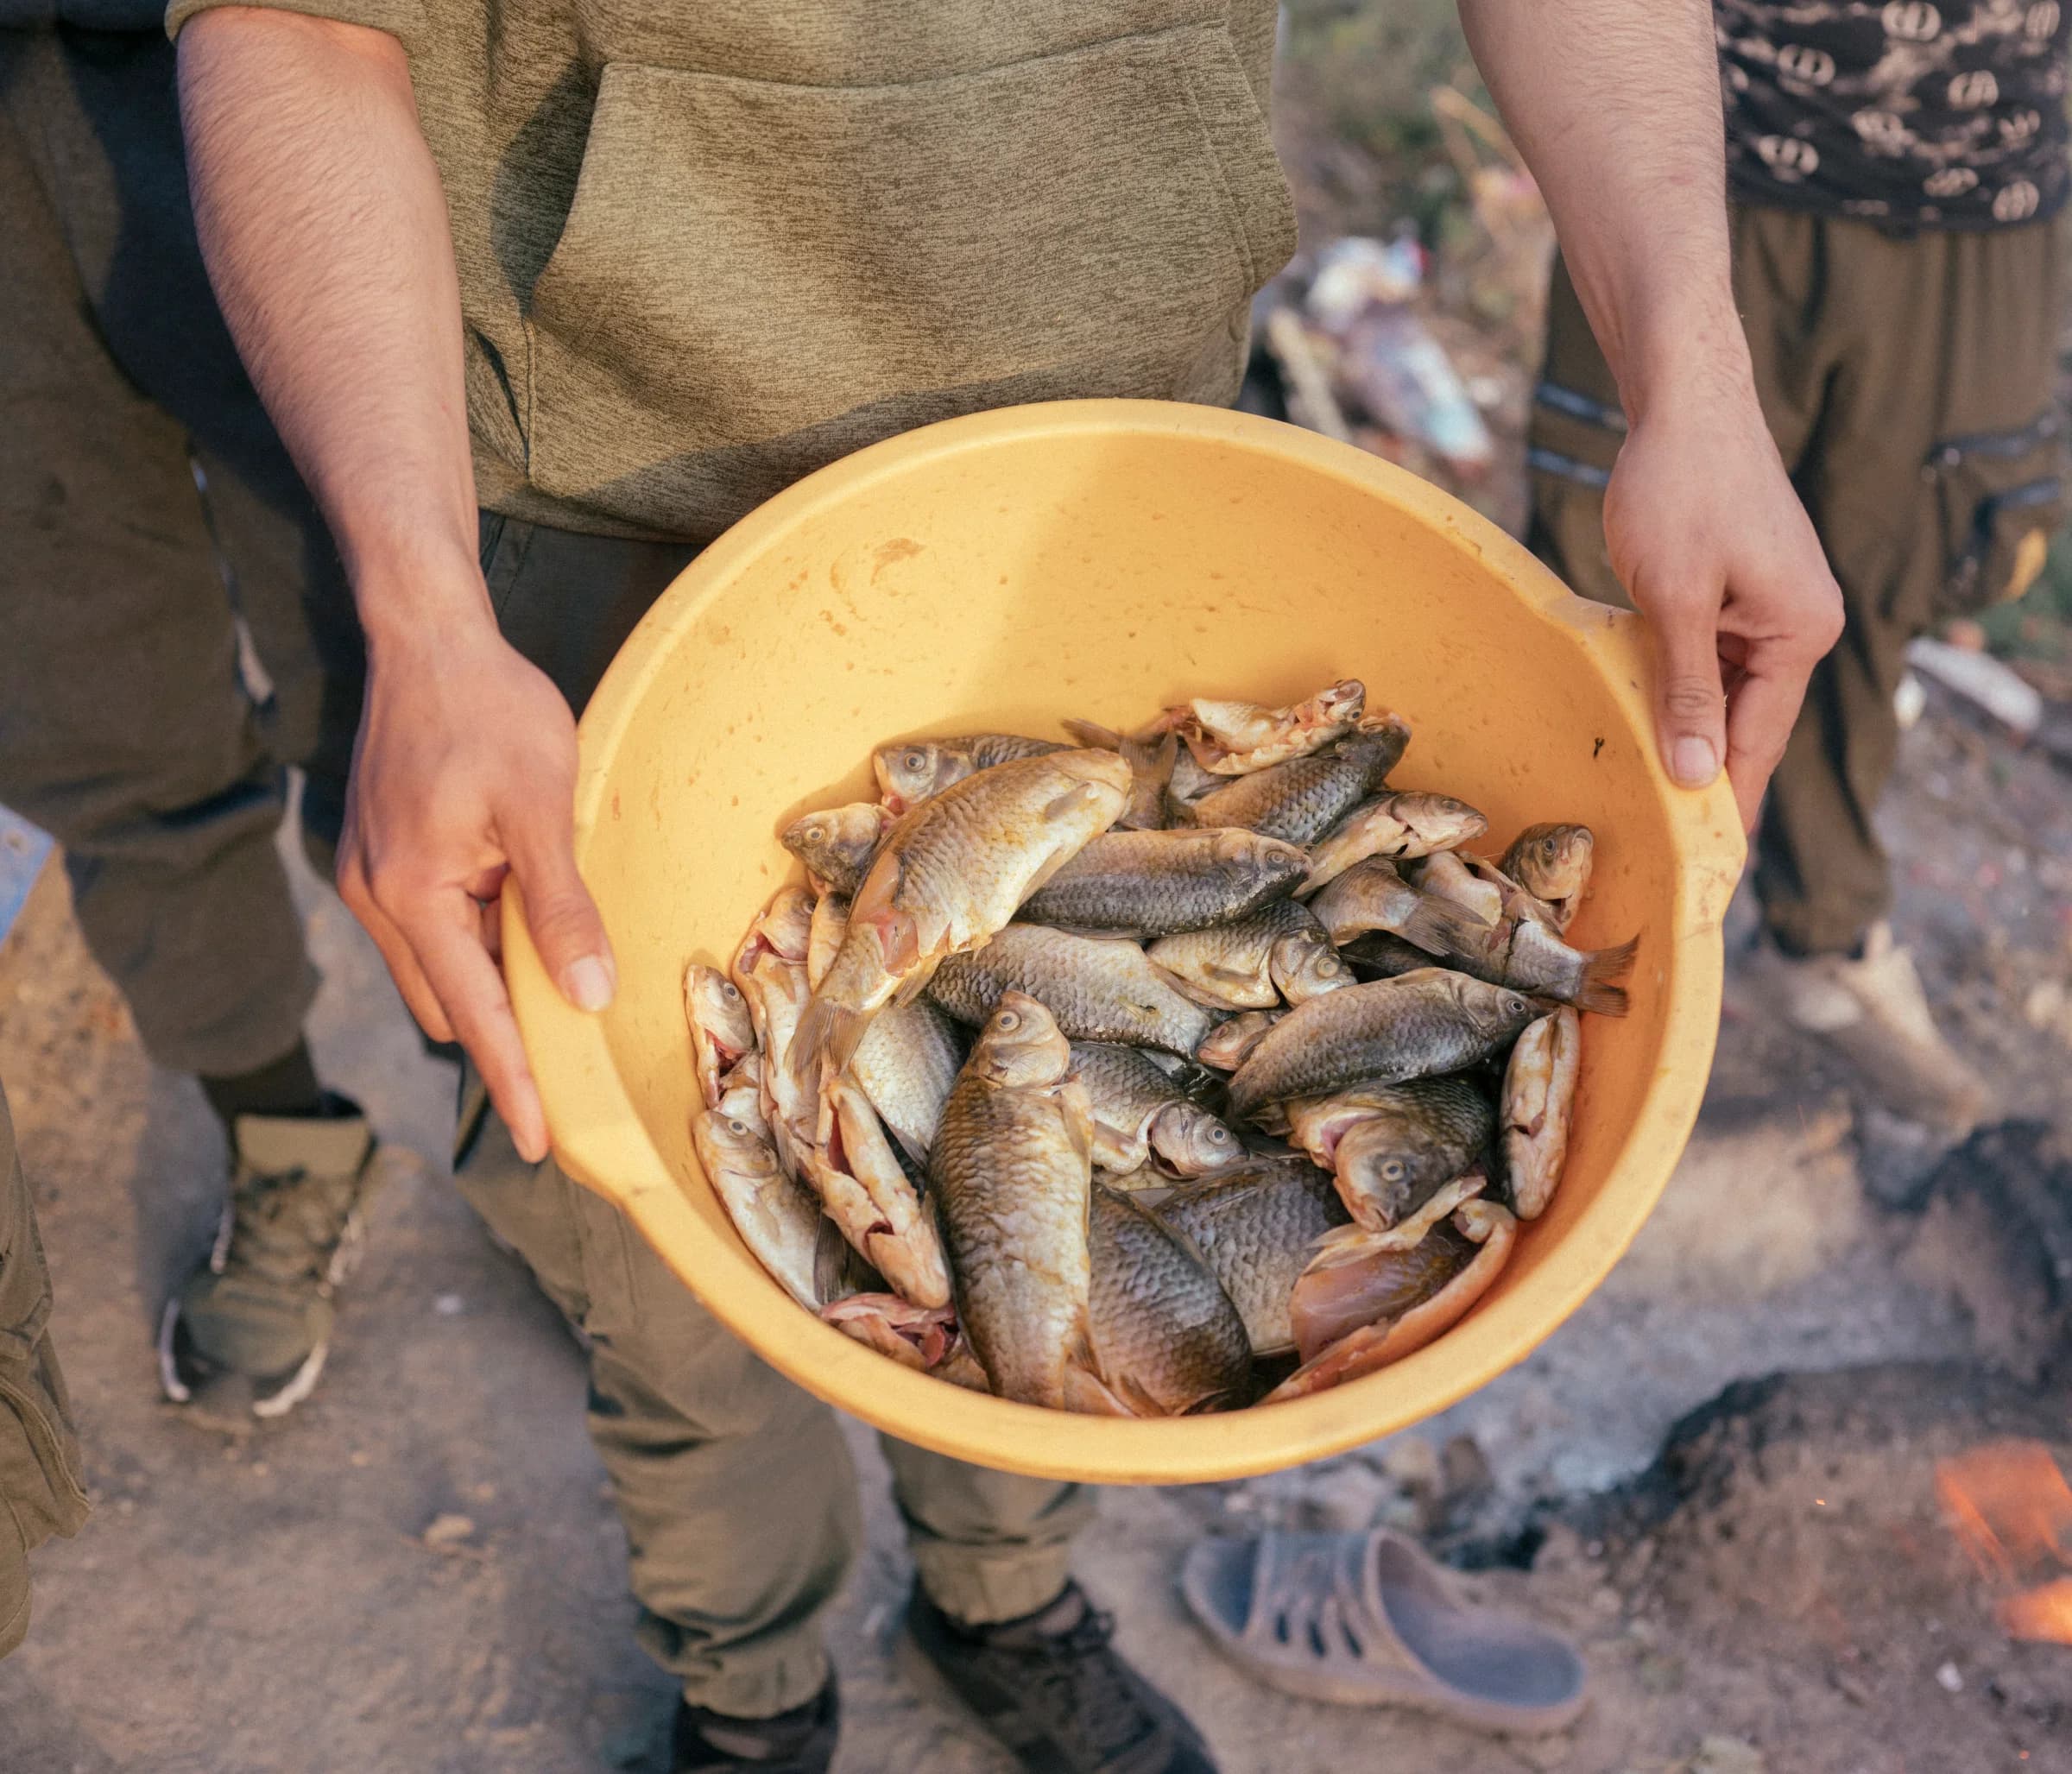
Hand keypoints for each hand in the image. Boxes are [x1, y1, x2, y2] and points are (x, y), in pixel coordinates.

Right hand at [337, 605, 614, 1161]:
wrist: (427, 638)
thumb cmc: (489, 712)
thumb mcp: (540, 810)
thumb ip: (560, 909)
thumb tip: (588, 994)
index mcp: (411, 897)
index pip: (475, 1017)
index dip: (514, 1081)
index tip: (540, 1143)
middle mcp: (377, 898)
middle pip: (448, 1005)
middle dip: (503, 1038)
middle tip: (568, 1073)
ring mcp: (374, 877)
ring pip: (440, 968)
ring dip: (491, 985)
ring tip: (554, 992)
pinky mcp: (385, 855)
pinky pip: (434, 928)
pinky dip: (477, 944)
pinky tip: (519, 926)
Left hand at [1601, 375, 1843, 831]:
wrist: (1682, 402)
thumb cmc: (1679, 490)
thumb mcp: (1675, 600)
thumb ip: (1687, 690)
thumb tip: (1696, 773)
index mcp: (1800, 632)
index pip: (1758, 741)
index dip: (1727, 802)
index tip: (1705, 860)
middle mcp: (1799, 623)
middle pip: (1744, 720)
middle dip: (1701, 769)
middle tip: (1660, 835)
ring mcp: (1770, 603)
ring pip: (1719, 688)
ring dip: (1680, 721)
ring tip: (1640, 784)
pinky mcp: (1739, 585)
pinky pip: (1707, 652)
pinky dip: (1673, 679)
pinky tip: (1639, 709)